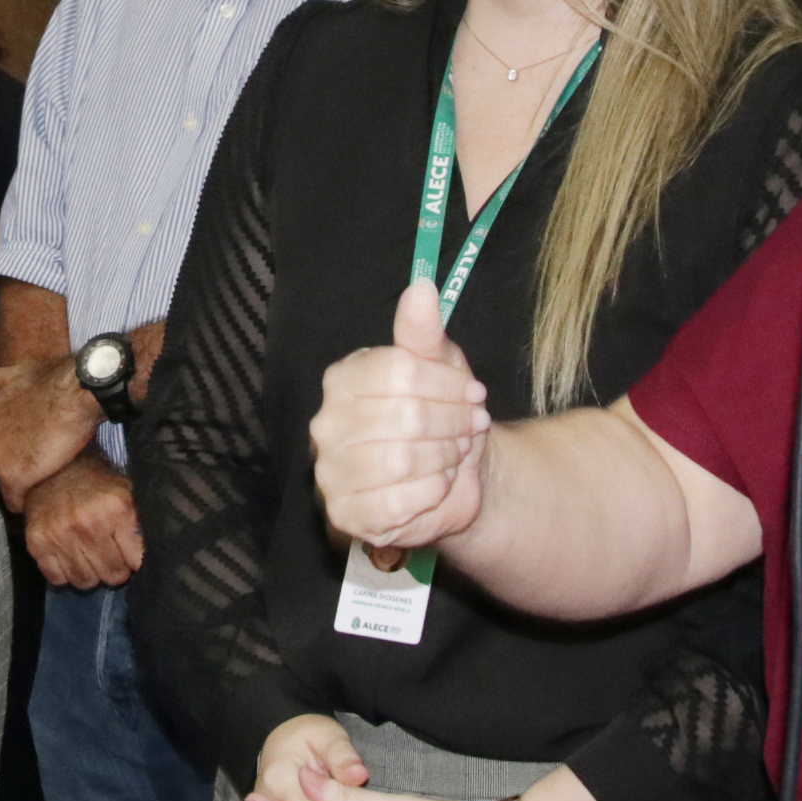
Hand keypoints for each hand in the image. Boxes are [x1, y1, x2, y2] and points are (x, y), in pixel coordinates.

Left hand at [0, 357, 101, 506]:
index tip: (26, 448)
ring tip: (43, 472)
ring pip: (4, 486)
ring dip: (21, 484)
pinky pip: (14, 502)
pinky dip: (25, 501)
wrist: (77, 392)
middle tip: (37, 460)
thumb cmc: (50, 382)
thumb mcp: (13, 376)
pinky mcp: (14, 479)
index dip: (8, 451)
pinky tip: (40, 490)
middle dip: (12, 468)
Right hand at [21, 459, 143, 589]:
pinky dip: (65, 574)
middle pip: (112, 574)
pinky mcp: (37, 542)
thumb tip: (152, 557)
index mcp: (116, 508)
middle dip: (115, 570)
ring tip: (89, 557)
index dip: (135, 561)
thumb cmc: (94, 482)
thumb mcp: (125, 492)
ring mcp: (60, 534)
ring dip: (90, 574)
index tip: (130, 557)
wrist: (51, 469)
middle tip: (110, 558)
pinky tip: (69, 557)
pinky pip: (58, 579)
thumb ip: (139, 523)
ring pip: (85, 581)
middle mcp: (88, 523)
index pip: (136, 560)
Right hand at [310, 284, 493, 561]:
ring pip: (401, 460)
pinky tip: (437, 484)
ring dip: (444, 458)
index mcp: (344, 379)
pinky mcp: (346, 513)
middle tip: (470, 427)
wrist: (453, 477)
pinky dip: (431, 492)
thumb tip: (421, 287)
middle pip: (403, 417)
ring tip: (454, 454)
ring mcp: (331, 472)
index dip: (446, 384)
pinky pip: (397, 501)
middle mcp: (326, 424)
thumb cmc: (440, 415)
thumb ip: (424, 331)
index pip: (398, 372)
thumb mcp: (439, 367)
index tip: (475, 394)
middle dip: (451, 424)